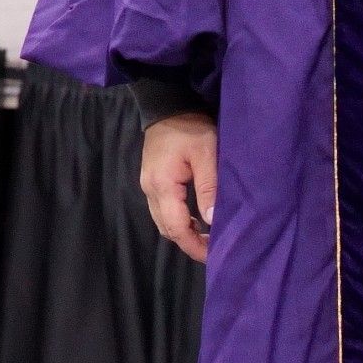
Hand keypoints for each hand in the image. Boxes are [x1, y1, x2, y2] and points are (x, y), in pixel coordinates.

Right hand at [141, 112, 218, 263]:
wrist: (168, 106)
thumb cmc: (191, 128)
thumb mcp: (207, 154)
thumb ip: (209, 187)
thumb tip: (212, 221)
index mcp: (162, 186)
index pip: (176, 227)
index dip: (194, 245)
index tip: (213, 255)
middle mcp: (150, 190)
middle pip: (167, 228)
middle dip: (189, 243)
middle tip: (214, 250)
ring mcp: (148, 186)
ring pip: (163, 221)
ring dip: (183, 233)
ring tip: (208, 238)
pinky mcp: (153, 181)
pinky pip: (163, 210)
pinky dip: (179, 220)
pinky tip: (196, 220)